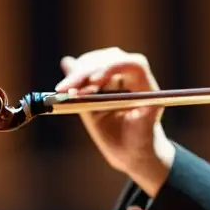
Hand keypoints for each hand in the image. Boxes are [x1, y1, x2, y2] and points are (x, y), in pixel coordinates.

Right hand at [55, 47, 173, 196]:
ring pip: (92, 63)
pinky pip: (82, 71)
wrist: (133, 150)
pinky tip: (63, 88)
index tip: (94, 81)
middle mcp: (131, 77)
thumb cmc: (138, 140)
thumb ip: (110, 106)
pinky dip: (72, 78)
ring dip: (76, 75)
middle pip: (108, 59)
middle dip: (85, 72)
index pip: (134, 65)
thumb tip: (94, 87)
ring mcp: (114, 77)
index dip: (113, 67)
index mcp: (146, 86)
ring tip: (65, 92)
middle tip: (67, 89)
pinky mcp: (97, 82)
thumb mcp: (135, 128)